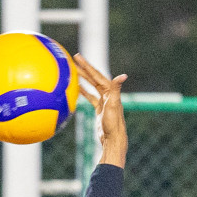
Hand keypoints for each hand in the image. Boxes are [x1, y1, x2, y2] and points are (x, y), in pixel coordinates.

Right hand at [73, 53, 127, 167]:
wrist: (112, 139)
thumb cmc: (113, 123)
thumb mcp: (114, 105)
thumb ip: (116, 89)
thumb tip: (123, 75)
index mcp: (110, 91)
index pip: (96, 75)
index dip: (87, 66)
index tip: (77, 57)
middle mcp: (108, 93)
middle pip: (93, 78)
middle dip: (84, 68)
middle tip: (73, 58)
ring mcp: (103, 100)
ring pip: (91, 86)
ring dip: (83, 78)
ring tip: (73, 70)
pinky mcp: (99, 108)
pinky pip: (90, 96)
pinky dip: (83, 91)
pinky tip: (76, 88)